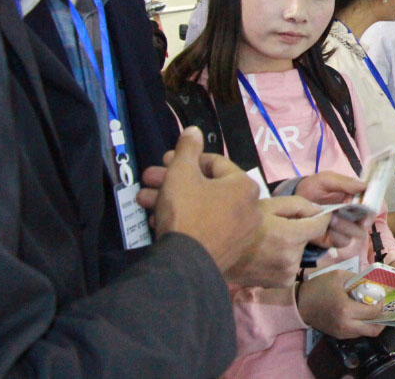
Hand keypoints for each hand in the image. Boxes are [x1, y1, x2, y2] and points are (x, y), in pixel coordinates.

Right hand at [137, 127, 259, 273]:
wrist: (185, 263)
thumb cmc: (186, 211)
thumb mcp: (181, 172)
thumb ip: (187, 148)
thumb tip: (194, 131)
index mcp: (244, 185)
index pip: (213, 163)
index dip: (184, 158)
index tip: (164, 161)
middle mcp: (249, 207)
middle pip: (206, 186)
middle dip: (173, 181)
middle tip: (149, 180)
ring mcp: (240, 232)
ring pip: (202, 207)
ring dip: (172, 200)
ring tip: (145, 201)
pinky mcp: (228, 251)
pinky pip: (205, 228)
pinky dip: (184, 221)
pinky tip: (158, 222)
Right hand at [222, 196, 330, 287]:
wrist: (215, 252)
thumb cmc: (241, 224)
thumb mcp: (268, 205)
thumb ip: (298, 205)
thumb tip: (319, 210)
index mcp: (289, 236)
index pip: (320, 226)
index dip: (319, 217)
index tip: (314, 214)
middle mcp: (291, 258)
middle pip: (307, 239)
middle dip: (298, 231)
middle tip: (276, 227)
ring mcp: (286, 274)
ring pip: (299, 252)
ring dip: (291, 246)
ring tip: (268, 242)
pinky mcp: (281, 284)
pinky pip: (290, 266)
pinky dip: (284, 260)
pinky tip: (266, 256)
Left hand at [294, 172, 369, 247]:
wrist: (292, 202)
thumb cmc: (311, 188)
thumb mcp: (326, 180)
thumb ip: (345, 182)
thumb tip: (365, 185)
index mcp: (355, 199)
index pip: (371, 205)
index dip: (370, 207)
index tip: (363, 206)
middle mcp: (353, 215)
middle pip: (367, 221)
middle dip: (356, 218)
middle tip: (339, 212)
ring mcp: (344, 228)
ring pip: (356, 233)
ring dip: (345, 226)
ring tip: (329, 219)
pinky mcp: (334, 240)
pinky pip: (344, 242)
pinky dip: (336, 237)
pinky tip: (325, 229)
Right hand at [296, 271, 383, 338]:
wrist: (300, 303)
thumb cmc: (319, 287)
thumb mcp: (339, 276)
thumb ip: (358, 278)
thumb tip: (372, 281)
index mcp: (346, 309)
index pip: (373, 312)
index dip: (381, 304)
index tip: (381, 296)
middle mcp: (346, 325)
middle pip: (373, 330)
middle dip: (381, 319)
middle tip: (381, 308)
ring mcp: (342, 332)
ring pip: (365, 334)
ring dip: (372, 324)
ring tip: (371, 311)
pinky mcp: (338, 335)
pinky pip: (356, 334)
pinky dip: (362, 326)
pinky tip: (360, 315)